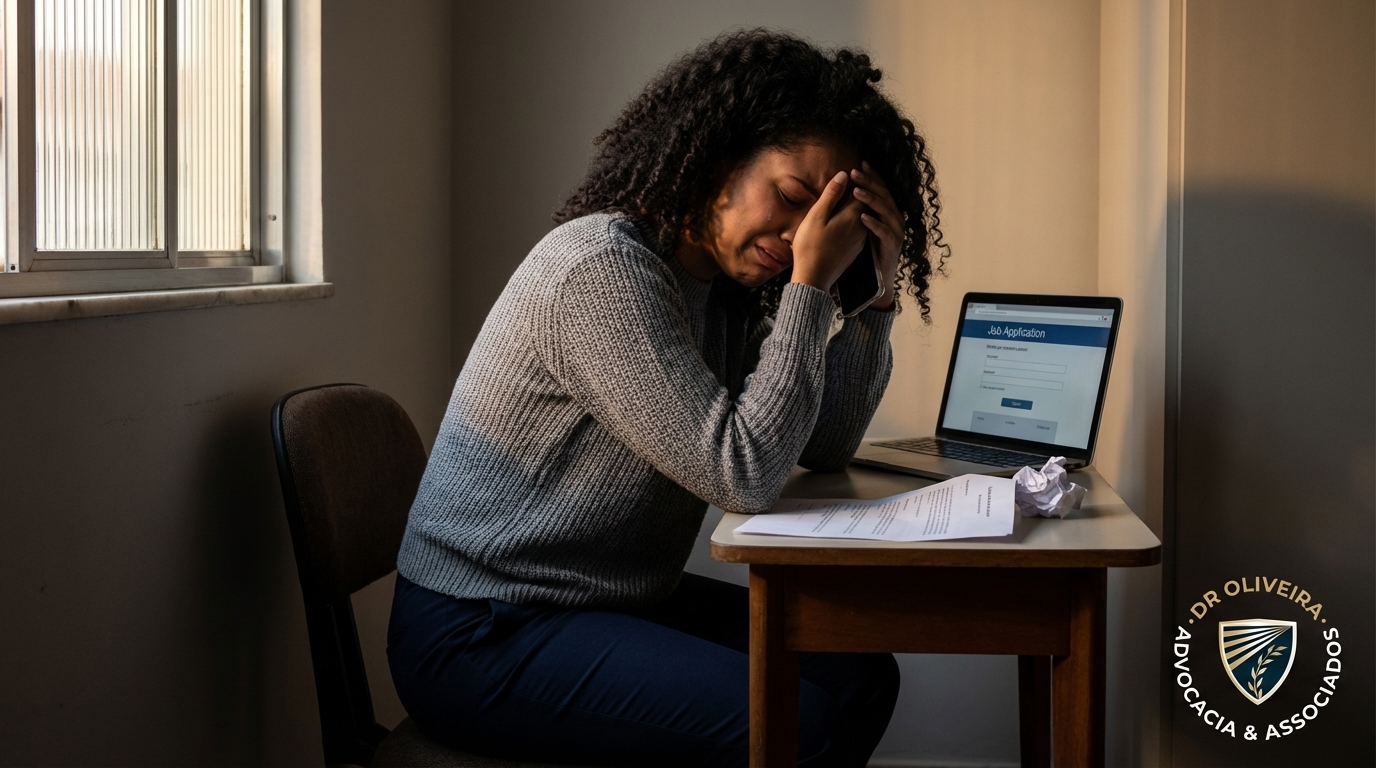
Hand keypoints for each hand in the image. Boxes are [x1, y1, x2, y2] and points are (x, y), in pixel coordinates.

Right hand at [790, 171, 867, 291]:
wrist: (814, 278)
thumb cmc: (810, 247)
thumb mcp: (816, 217)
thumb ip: (831, 195)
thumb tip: (844, 174)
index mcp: (854, 216)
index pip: (863, 191)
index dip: (860, 178)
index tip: (856, 167)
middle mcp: (862, 227)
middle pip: (866, 202)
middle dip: (864, 188)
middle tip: (859, 173)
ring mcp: (860, 239)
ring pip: (863, 215)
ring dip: (860, 202)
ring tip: (852, 191)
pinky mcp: (855, 249)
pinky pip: (859, 226)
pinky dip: (856, 216)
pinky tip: (845, 215)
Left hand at [850, 162, 902, 309]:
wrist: (877, 281)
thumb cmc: (868, 253)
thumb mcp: (861, 228)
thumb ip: (857, 211)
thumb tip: (845, 193)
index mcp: (888, 213)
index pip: (881, 189)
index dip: (872, 176)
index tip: (859, 164)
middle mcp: (895, 220)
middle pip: (884, 196)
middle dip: (870, 183)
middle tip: (855, 172)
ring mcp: (896, 233)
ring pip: (886, 211)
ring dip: (871, 200)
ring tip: (856, 191)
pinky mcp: (893, 247)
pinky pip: (885, 232)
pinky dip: (874, 224)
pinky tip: (862, 217)